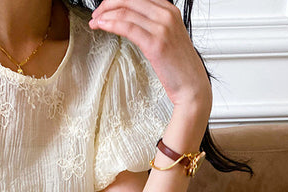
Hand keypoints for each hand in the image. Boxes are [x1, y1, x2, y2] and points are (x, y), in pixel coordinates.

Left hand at [89, 0, 211, 113]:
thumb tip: (132, 23)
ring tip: (94, 22)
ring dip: (105, 15)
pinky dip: (111, 24)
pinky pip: (128, 27)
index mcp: (170, 10)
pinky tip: (102, 26)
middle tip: (96, 14)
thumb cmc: (179, 68)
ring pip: (126, 11)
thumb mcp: (168, 39)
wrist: (192, 87)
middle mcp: (167, 14)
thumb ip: (153, 26)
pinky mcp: (156, 43)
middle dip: (108, 4)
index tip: (105, 8)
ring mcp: (162, 27)